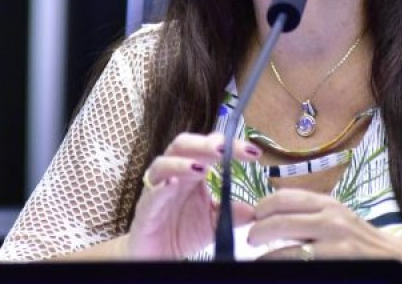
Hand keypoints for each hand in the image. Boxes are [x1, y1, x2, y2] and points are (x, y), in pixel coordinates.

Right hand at [126, 132, 259, 258]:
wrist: (157, 256)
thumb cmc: (183, 232)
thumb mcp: (214, 223)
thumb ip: (233, 214)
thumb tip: (257, 211)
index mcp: (193, 171)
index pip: (211, 148)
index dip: (230, 146)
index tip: (254, 153)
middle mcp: (174, 174)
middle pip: (184, 146)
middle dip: (204, 144)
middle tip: (224, 149)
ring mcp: (157, 189)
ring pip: (162, 164)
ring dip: (182, 163)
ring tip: (201, 167)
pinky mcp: (144, 208)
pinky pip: (150, 193)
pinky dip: (161, 188)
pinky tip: (172, 184)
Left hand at [249, 188, 401, 260]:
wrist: (399, 261)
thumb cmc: (362, 243)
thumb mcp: (338, 219)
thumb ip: (309, 216)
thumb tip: (269, 217)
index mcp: (328, 204)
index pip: (283, 197)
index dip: (261, 207)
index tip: (252, 217)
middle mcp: (330, 218)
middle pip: (277, 220)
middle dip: (257, 232)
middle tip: (251, 240)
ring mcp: (335, 243)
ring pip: (283, 250)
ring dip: (264, 258)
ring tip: (258, 262)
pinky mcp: (338, 264)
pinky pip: (299, 268)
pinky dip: (281, 271)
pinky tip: (278, 273)